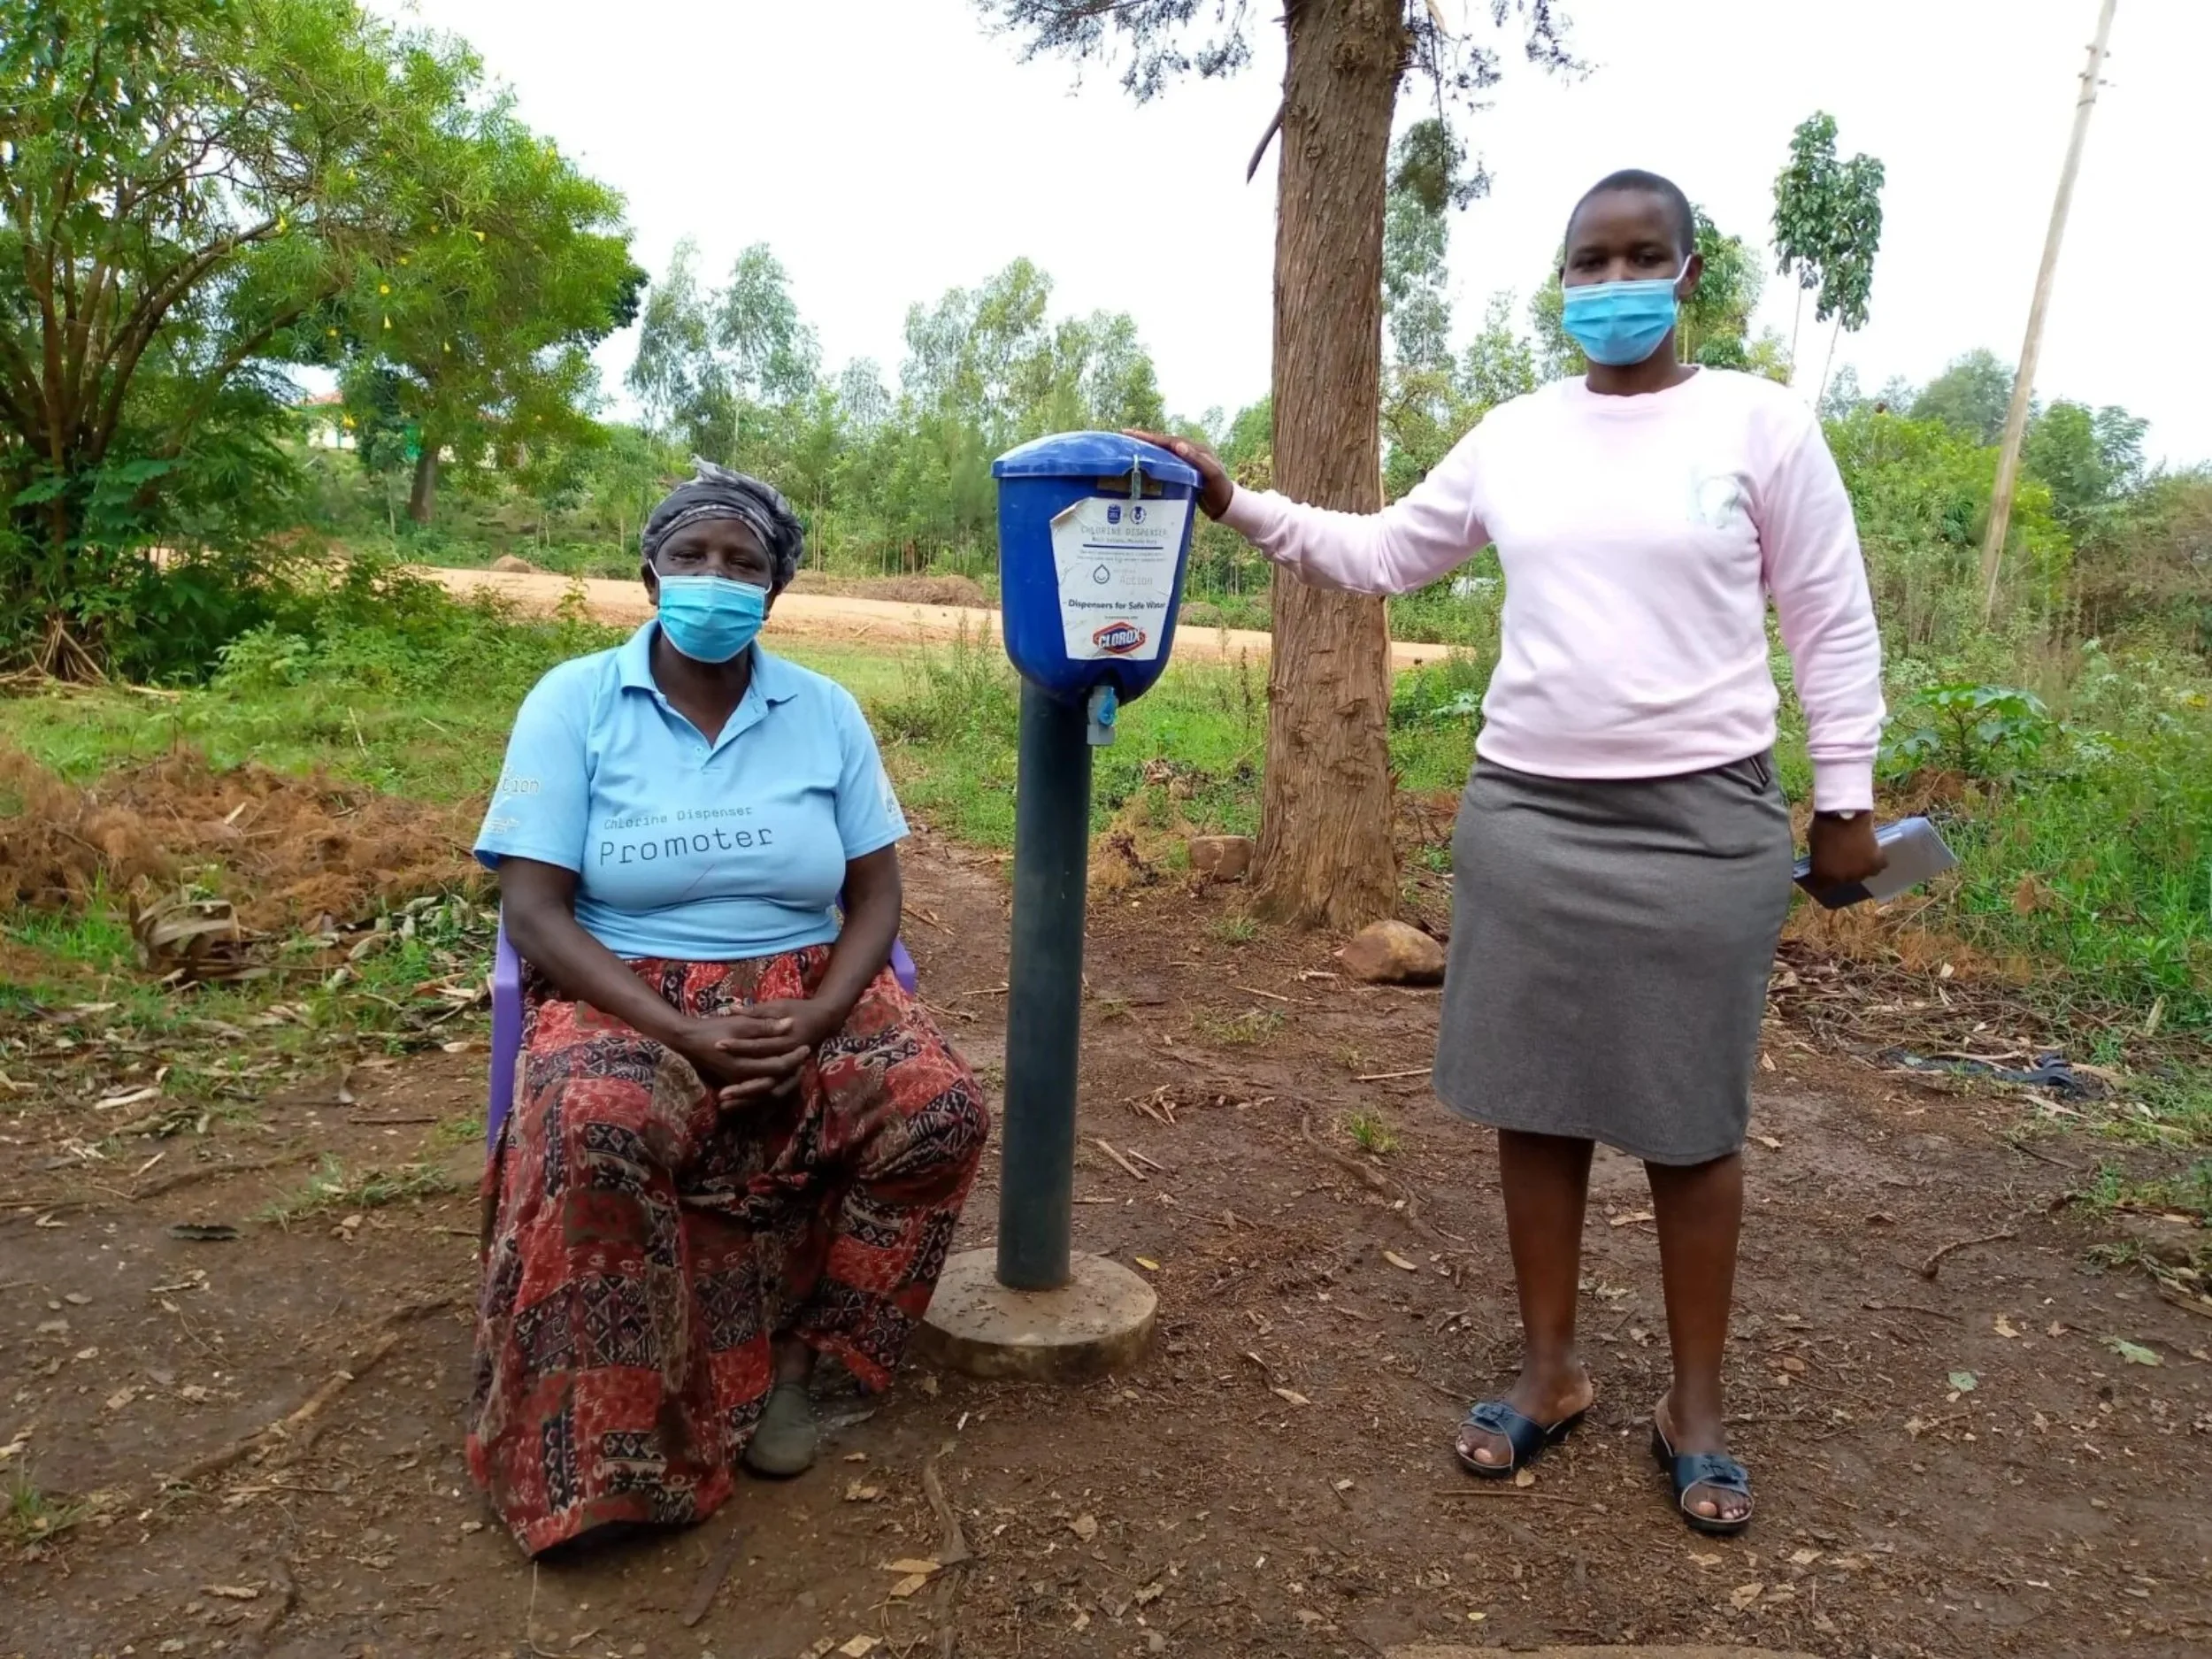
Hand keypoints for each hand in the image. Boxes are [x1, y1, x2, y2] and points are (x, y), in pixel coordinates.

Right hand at [666, 1011, 808, 1106]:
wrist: (688, 1040)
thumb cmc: (713, 1029)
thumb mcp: (740, 1024)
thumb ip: (765, 1026)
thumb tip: (790, 1024)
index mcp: (745, 1064)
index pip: (778, 1065)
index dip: (794, 1057)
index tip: (806, 1046)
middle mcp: (743, 1078)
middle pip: (777, 1079)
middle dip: (793, 1068)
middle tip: (806, 1054)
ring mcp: (738, 1082)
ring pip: (769, 1086)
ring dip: (785, 1076)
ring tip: (798, 1062)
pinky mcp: (735, 1081)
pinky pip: (759, 1086)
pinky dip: (773, 1079)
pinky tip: (783, 1070)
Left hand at [716, 997, 845, 1106]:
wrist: (822, 1019)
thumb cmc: (799, 1010)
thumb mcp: (779, 1006)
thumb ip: (756, 1012)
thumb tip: (732, 1009)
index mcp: (788, 1041)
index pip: (759, 1047)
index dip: (738, 1047)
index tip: (718, 1047)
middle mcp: (791, 1061)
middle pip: (766, 1081)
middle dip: (743, 1089)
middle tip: (721, 1094)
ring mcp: (790, 1072)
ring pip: (768, 1093)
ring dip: (746, 1100)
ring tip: (723, 1103)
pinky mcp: (787, 1078)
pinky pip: (769, 1096)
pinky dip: (752, 1102)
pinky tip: (731, 1107)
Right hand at [1124, 429, 1233, 519]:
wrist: (1227, 506)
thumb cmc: (1221, 491)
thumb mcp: (1211, 475)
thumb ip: (1196, 460)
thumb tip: (1179, 445)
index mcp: (1198, 449)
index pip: (1171, 441)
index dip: (1152, 437)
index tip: (1134, 434)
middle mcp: (1192, 452)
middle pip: (1165, 443)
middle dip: (1146, 439)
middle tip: (1126, 435)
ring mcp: (1188, 461)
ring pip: (1165, 451)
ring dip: (1149, 448)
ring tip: (1131, 446)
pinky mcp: (1185, 471)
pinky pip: (1167, 461)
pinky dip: (1155, 459)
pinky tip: (1144, 463)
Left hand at [1807, 813, 1885, 891]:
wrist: (1843, 812)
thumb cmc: (1824, 825)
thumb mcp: (1814, 845)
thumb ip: (1819, 858)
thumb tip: (1824, 861)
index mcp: (1823, 875)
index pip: (1822, 886)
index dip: (1824, 878)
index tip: (1827, 872)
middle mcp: (1842, 878)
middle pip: (1844, 881)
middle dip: (1843, 872)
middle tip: (1844, 859)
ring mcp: (1861, 872)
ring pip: (1863, 875)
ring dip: (1860, 867)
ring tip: (1859, 854)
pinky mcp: (1876, 862)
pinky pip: (1879, 867)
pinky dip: (1877, 861)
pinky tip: (1873, 853)